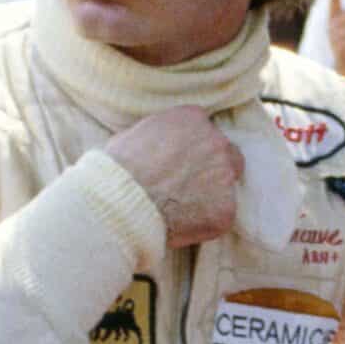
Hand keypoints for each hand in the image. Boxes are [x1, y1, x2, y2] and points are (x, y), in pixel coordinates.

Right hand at [106, 108, 243, 248]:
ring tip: (182, 208)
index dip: (193, 148)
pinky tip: (183, 224)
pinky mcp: (226, 210)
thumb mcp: (134, 135)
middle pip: (227, 154)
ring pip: (227, 187)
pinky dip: (206, 222)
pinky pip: (221, 216)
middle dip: (214, 168)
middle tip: (191, 185)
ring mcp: (224, 177)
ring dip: (211, 196)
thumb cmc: (118, 170)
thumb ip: (160, 136)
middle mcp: (216, 143)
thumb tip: (160, 145)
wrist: (121, 204)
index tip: (182, 162)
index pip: (205, 129)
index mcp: (193, 119)